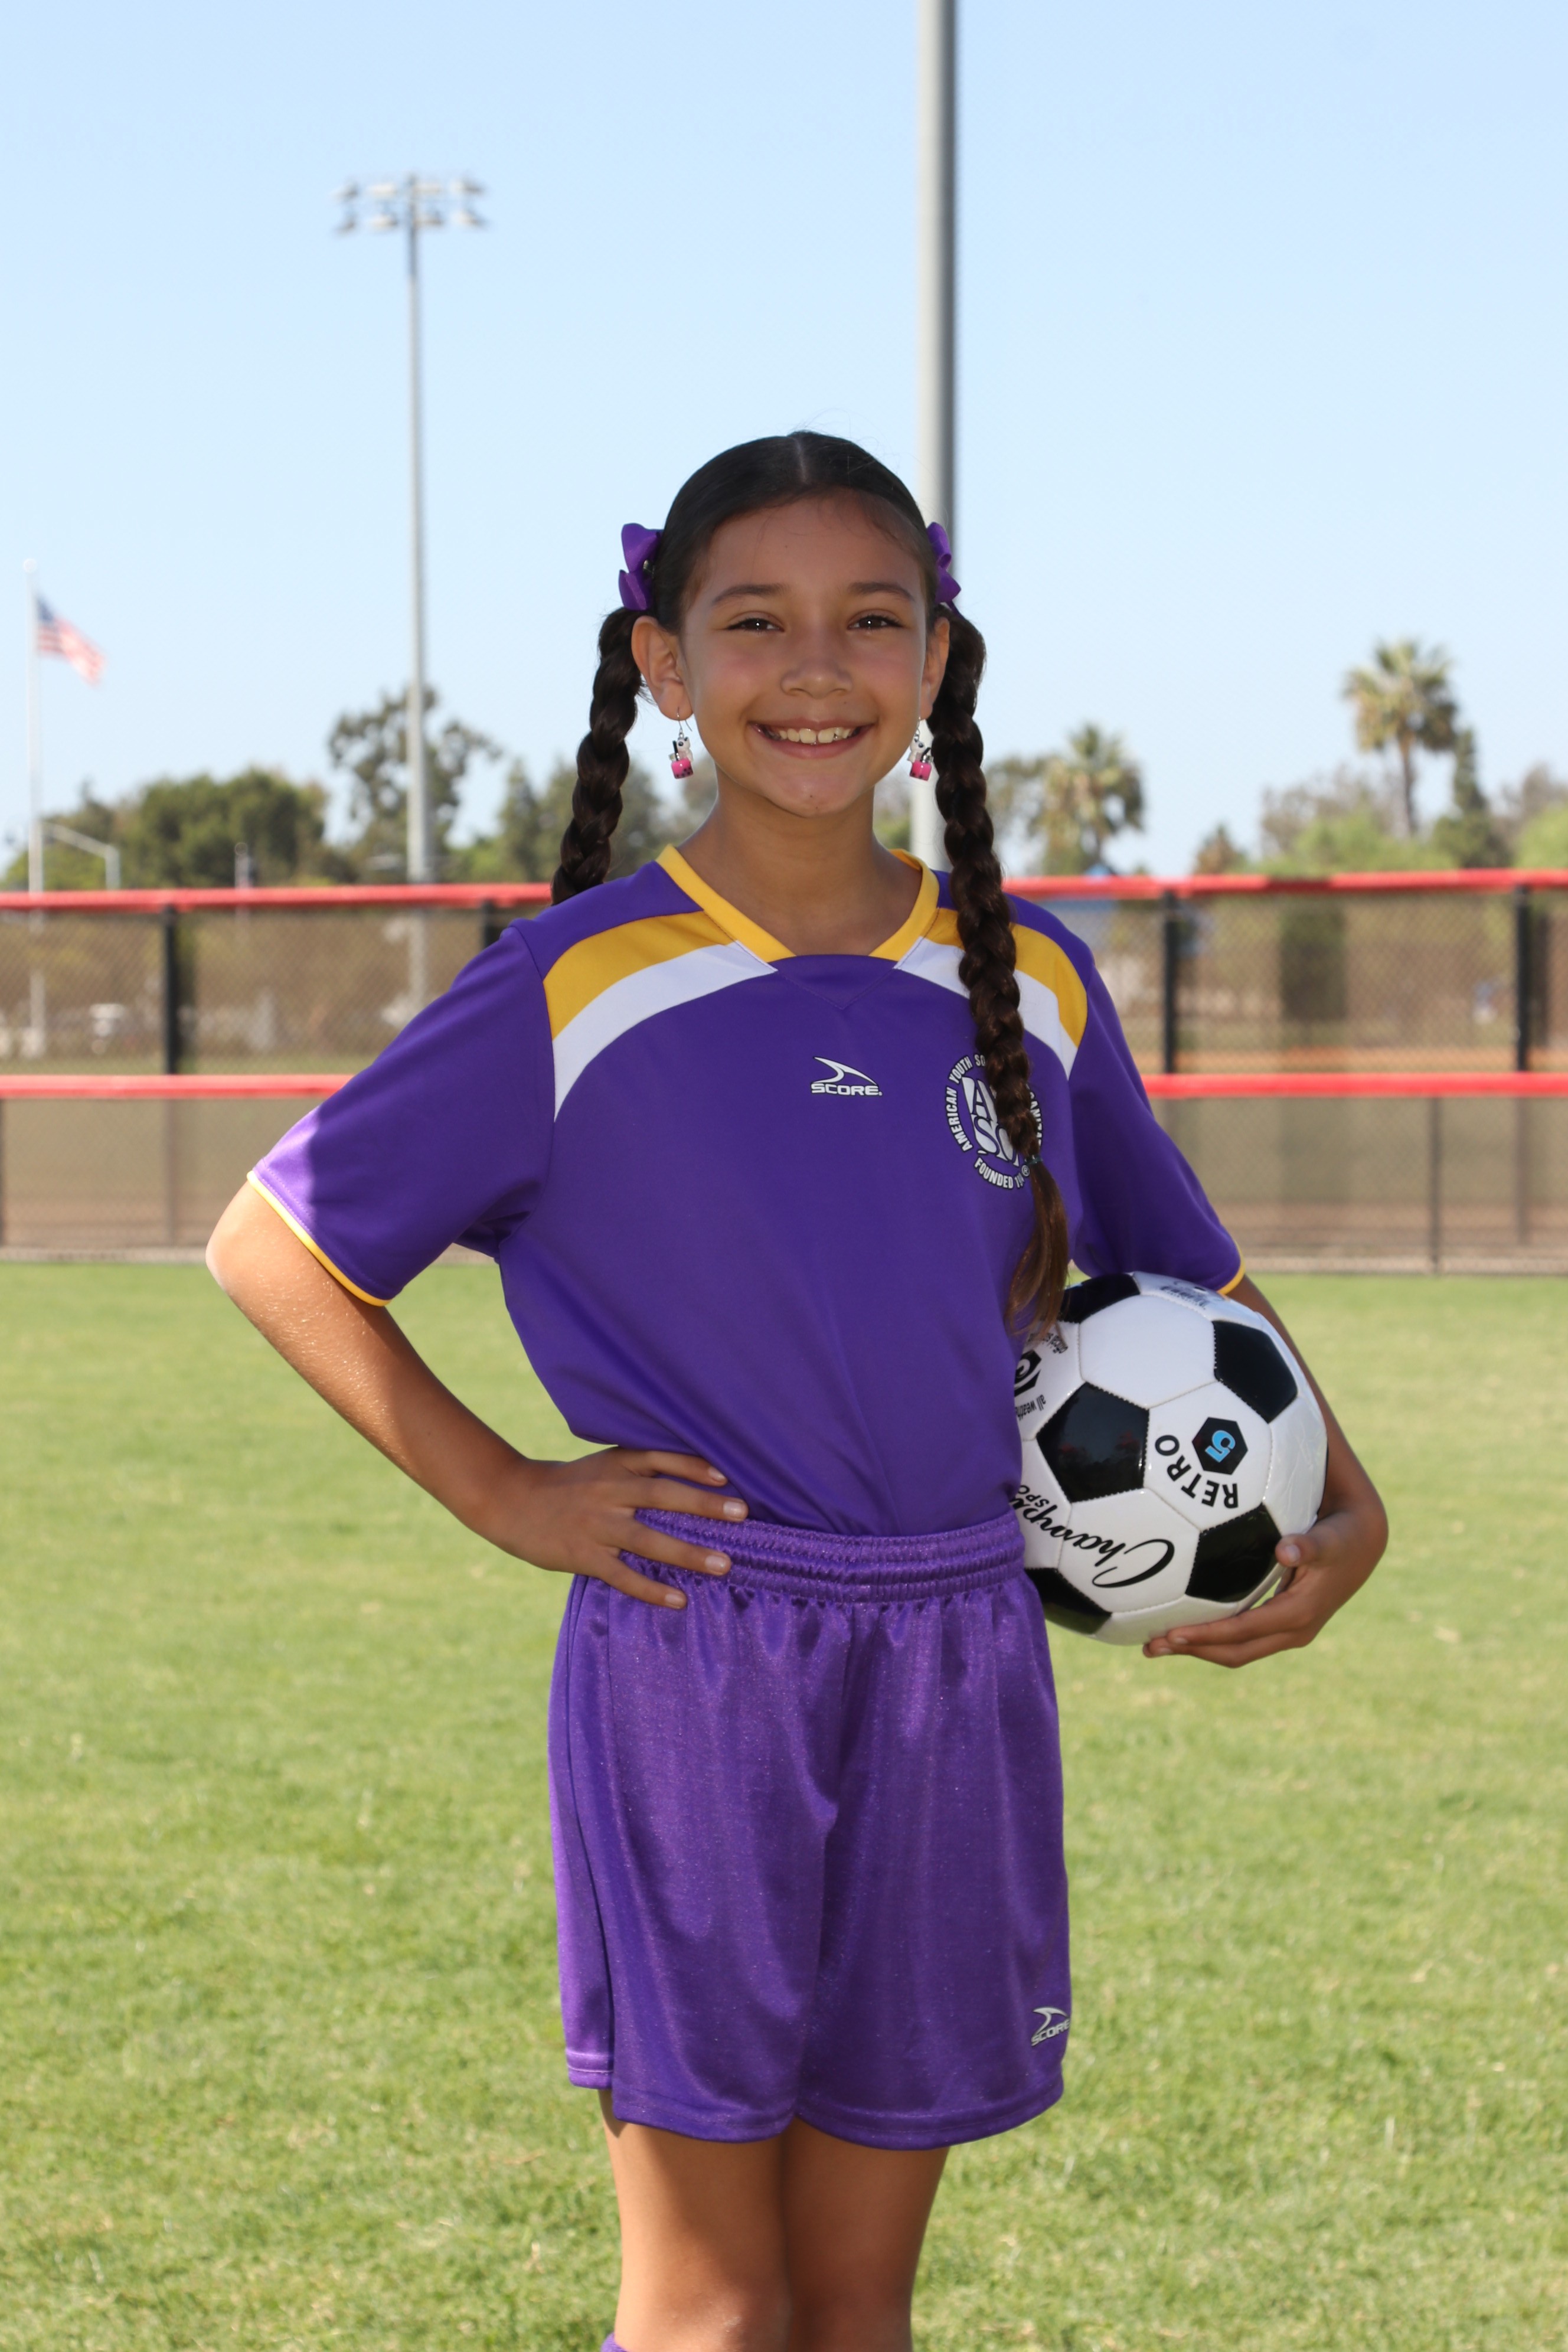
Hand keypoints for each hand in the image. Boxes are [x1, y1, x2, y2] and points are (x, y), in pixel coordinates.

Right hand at [480, 1448, 747, 1610]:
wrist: (511, 1501)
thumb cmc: (568, 1485)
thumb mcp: (602, 1466)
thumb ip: (638, 1469)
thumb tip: (692, 1480)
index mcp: (615, 1464)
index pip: (660, 1459)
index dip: (694, 1466)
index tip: (727, 1475)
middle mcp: (608, 1491)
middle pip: (662, 1495)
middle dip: (704, 1504)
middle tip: (742, 1513)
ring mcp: (596, 1525)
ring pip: (648, 1539)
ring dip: (688, 1552)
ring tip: (724, 1565)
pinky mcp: (583, 1556)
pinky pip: (623, 1575)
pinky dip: (652, 1589)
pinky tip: (679, 1599)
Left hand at [1142, 1271, 1386, 1668]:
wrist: (1293, 1433)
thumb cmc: (1278, 1402)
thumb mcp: (1275, 1378)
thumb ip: (1258, 1353)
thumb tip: (1216, 1290)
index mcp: (1361, 1520)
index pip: (1341, 1545)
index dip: (1316, 1557)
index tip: (1281, 1548)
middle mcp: (1348, 1563)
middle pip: (1299, 1614)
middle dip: (1239, 1630)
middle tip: (1185, 1630)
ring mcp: (1321, 1591)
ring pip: (1272, 1634)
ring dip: (1218, 1644)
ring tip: (1157, 1644)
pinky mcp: (1290, 1602)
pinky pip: (1251, 1627)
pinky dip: (1212, 1634)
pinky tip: (1151, 1630)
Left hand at [1142, 1478, 1386, 1666]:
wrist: (1364, 1544)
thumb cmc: (1343, 1536)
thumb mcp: (1330, 1539)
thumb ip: (1310, 1545)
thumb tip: (1286, 1550)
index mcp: (1299, 1615)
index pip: (1243, 1632)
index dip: (1207, 1635)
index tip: (1172, 1634)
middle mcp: (1293, 1630)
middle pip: (1235, 1652)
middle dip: (1192, 1650)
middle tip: (1149, 1646)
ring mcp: (1287, 1630)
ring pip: (1236, 1649)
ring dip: (1197, 1648)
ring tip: (1155, 1644)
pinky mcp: (1281, 1622)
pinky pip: (1242, 1637)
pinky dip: (1212, 1636)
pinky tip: (1184, 1625)